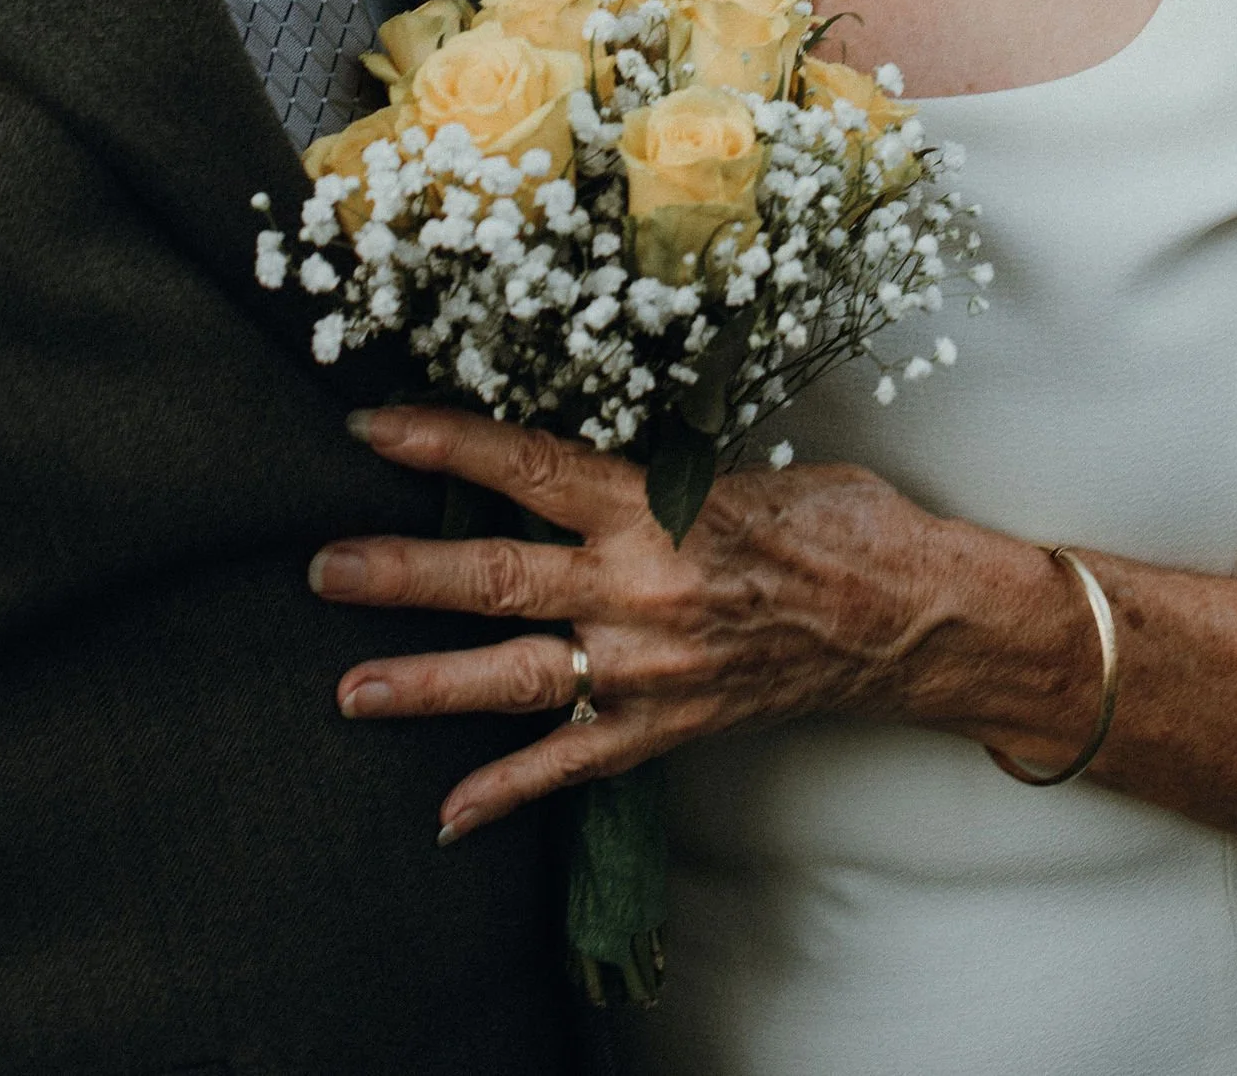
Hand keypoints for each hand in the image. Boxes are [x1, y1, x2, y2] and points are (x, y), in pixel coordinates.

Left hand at [309, 406, 1066, 841]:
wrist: (914, 615)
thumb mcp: (736, 463)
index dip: (441, 442)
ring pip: (516, 676)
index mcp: (654, 504)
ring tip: (349, 690)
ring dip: (426, 684)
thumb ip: (651, 468)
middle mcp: (639, 586)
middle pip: (495, 576)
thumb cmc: (837, 519)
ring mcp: (650, 665)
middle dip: (400, 575)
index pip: (524, 465)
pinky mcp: (669, 724)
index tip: (369, 424)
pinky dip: (509, 789)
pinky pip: (575, 763)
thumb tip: (579, 450)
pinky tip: (449, 811)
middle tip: (321, 567)